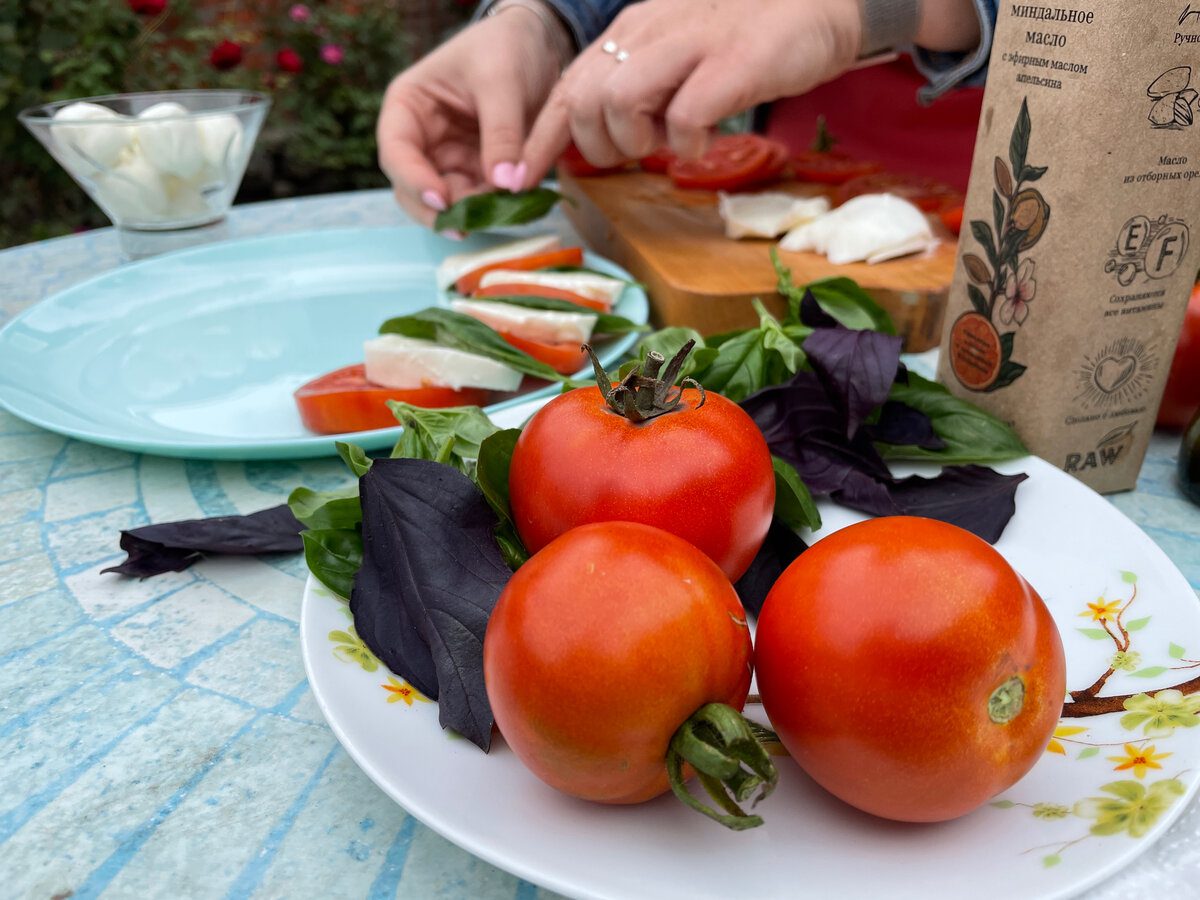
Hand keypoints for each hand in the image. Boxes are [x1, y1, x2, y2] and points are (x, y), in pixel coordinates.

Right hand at [377, 7, 566, 226]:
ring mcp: (450, 160)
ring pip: (448, 203)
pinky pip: (480, 200)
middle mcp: (422, 140)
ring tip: (502, 213)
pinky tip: (515, 210)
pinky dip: (494, 209)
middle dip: (441, 209)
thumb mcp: (502, 82)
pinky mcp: (479, 173)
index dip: (413, 180)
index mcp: (408, 108)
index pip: (396, 152)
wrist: (539, 43)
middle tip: (469, 225)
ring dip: (471, 213)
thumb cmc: (505, 47)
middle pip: (414, 189)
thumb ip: (502, 132)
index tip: (440, 200)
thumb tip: (506, 185)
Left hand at [520, 0, 862, 180]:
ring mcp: (691, 45)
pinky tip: (706, 142)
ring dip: (636, 140)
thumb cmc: (745, 40)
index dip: (540, 138)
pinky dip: (688, 142)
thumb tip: (599, 135)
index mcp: (631, 33)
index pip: (568, 87)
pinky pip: (686, 115)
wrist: (822, 4)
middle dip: (596, 145)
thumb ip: (637, 84)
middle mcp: (650, 32)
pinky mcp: (733, 64)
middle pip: (585, 98)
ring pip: (621, 101)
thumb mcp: (676, 56)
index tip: (520, 178)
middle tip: (634, 153)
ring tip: (667, 144)